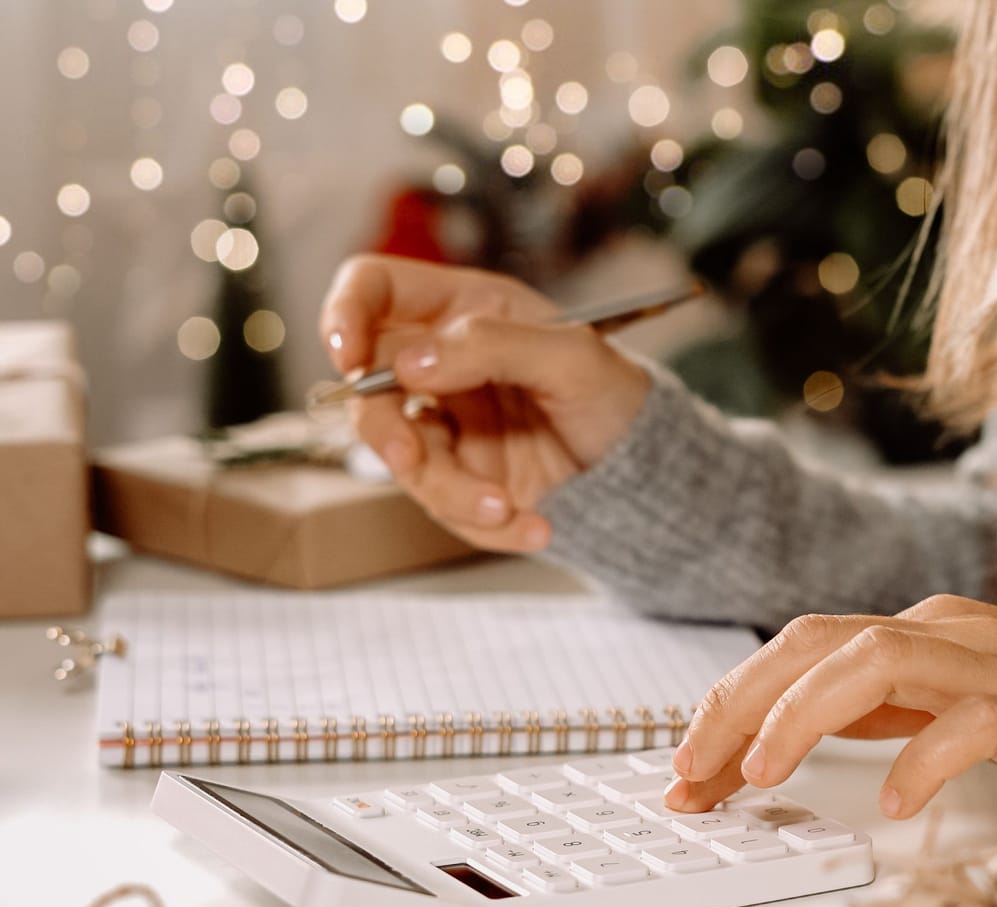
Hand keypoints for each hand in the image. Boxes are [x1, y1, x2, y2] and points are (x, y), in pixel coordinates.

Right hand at [317, 254, 651, 552]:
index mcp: (465, 310)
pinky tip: (537, 526)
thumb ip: (492, 347)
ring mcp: (449, 425)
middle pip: (368, 386)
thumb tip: (410, 362)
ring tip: (507, 507)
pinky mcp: (463, 479)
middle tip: (409, 457)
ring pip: (403, 459)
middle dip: (382, 429)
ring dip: (450, 491)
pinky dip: (486, 524)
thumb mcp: (573, 358)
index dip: (347, 313)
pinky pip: (444, 506)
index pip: (377, 290)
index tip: (348, 353)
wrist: (649, 473)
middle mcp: (444, 364)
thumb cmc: (618, 397)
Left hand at [664, 595, 996, 817]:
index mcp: (911, 632)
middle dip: (741, 705)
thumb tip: (763, 744)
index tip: (684, 770)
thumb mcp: (933, 706)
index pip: (797, 650)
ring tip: (765, 775)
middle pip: (817, 642)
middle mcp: (942, 635)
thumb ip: (864, 712)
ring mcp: (992, 667)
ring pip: (880, 661)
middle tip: (694, 775)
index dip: (729, 703)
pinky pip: (973, 722)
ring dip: (806, 714)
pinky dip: (924, 760)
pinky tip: (895, 805)